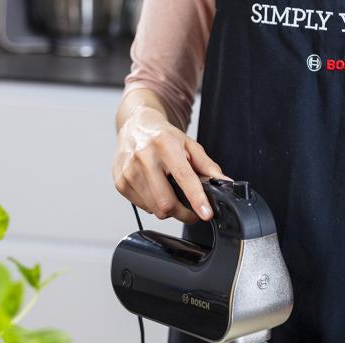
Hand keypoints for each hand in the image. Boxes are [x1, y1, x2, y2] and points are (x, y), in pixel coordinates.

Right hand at [113, 106, 225, 223]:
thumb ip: (208, 166)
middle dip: (183, 213)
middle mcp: (144, 157)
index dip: (196, 199)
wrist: (136, 126)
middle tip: (192, 210)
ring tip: (169, 191)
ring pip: (155, 209)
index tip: (205, 213)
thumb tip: (224, 182)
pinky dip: (153, 204)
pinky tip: (154, 188)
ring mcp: (128, 171)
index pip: (184, 178)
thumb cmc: (164, 137)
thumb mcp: (189, 145)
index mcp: (165, 145)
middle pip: (166, 202)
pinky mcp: (120, 182)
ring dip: (168, 208)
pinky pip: (143, 207)